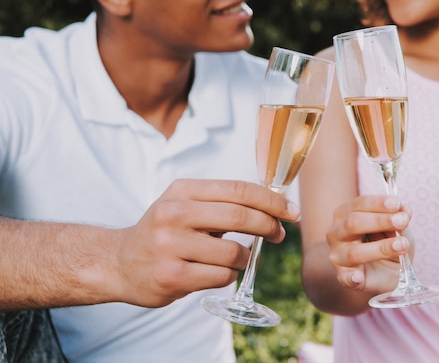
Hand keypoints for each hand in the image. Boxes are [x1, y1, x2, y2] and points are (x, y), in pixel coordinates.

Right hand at [110, 179, 299, 307]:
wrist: (119, 262)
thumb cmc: (164, 231)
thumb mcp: (184, 204)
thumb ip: (222, 202)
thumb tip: (274, 206)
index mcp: (182, 191)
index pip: (238, 190)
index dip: (271, 200)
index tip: (291, 211)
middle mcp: (173, 214)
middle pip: (240, 217)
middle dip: (269, 226)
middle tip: (280, 234)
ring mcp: (170, 246)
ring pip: (234, 252)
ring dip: (246, 257)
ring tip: (238, 257)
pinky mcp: (171, 276)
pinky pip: (221, 277)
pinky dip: (229, 275)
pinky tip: (216, 271)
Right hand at [327, 195, 411, 294]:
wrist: (386, 270)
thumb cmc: (387, 241)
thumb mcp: (397, 226)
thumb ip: (399, 216)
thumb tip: (403, 211)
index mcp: (345, 214)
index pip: (359, 204)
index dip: (377, 203)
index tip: (396, 204)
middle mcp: (336, 232)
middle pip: (352, 223)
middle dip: (379, 221)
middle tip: (403, 222)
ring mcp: (338, 256)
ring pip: (354, 252)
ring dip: (381, 248)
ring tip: (402, 245)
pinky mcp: (344, 277)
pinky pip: (346, 278)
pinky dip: (352, 278)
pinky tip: (358, 277)